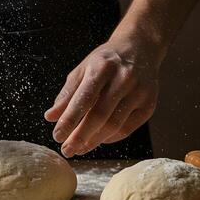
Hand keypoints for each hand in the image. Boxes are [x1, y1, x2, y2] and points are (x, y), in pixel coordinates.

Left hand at [44, 28, 162, 156]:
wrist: (140, 49)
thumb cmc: (106, 62)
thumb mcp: (83, 70)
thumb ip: (67, 94)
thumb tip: (51, 117)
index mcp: (102, 67)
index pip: (84, 99)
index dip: (69, 120)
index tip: (57, 136)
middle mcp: (123, 79)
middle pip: (100, 115)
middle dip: (80, 136)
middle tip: (67, 150)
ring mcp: (139, 92)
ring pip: (114, 125)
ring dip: (94, 141)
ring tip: (79, 149)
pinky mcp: (149, 105)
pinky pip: (127, 129)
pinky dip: (110, 138)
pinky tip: (97, 140)